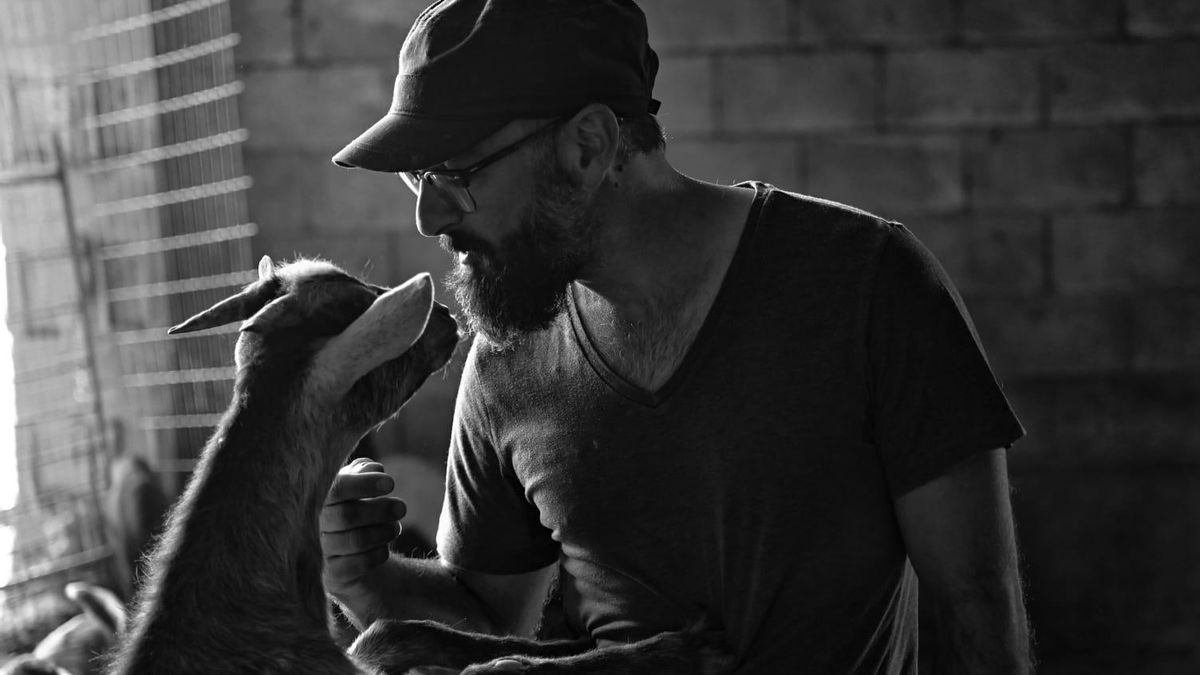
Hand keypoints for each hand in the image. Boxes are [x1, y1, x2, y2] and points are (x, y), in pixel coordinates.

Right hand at [321, 458, 406, 597]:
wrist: (348, 551)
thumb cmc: (354, 508)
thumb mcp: (357, 485)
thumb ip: (363, 472)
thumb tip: (374, 469)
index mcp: (320, 498)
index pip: (337, 488)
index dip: (365, 484)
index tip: (390, 483)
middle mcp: (315, 524)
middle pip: (347, 516)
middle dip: (380, 510)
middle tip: (401, 507)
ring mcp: (321, 551)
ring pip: (355, 541)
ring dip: (383, 532)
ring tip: (395, 527)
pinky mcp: (332, 574)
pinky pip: (357, 565)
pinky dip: (377, 554)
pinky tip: (383, 547)